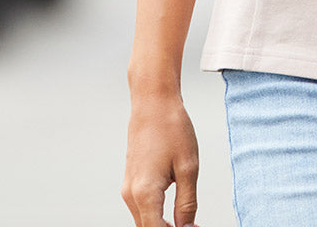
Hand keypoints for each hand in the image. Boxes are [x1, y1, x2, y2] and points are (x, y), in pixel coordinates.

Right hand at [122, 91, 199, 226]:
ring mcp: (128, 188)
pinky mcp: (130, 181)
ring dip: (161, 226)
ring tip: (186, 223)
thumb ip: (187, 203)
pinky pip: (142, 209)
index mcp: (145, 193)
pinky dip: (155, 216)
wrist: (153, 102)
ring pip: (144, 221)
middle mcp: (131, 195)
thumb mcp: (188, 167)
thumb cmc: (171, 128)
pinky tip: (172, 214)